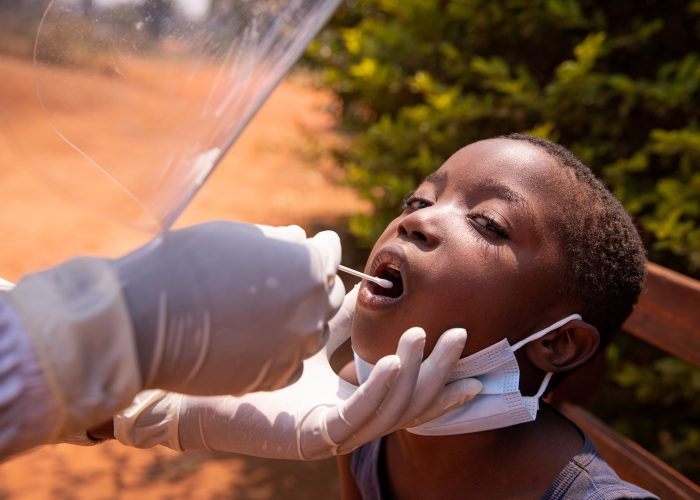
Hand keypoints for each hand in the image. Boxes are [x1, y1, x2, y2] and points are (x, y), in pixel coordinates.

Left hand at [114, 288, 480, 458]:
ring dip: (414, 377)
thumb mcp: (296, 316)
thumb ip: (328, 303)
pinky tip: (390, 361)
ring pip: (389, 411)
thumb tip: (350, 268)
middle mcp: (338, 413)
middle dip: (437, 373)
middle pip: (405, 401)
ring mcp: (325, 428)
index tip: (455, 335)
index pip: (398, 384)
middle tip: (459, 337)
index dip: (431, 367)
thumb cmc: (235, 339)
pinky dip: (378, 391)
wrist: (181, 364)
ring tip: (423, 338)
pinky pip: (355, 417)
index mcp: (339, 389)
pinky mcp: (307, 437)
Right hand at [117, 221, 344, 394]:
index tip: (314, 245)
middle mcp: (311, 311)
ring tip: (275, 309)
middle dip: (316, 281)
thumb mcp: (238, 235)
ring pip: (315, 331)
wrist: (144, 320)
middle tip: (293, 277)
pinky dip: (285, 351)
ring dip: (303, 317)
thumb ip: (279, 239)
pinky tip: (263, 339)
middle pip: (329, 294)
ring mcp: (294, 349)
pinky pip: (294, 363)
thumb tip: (299, 240)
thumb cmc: (187, 264)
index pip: (331, 254)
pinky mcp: (273, 378)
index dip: (322, 247)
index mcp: (308, 268)